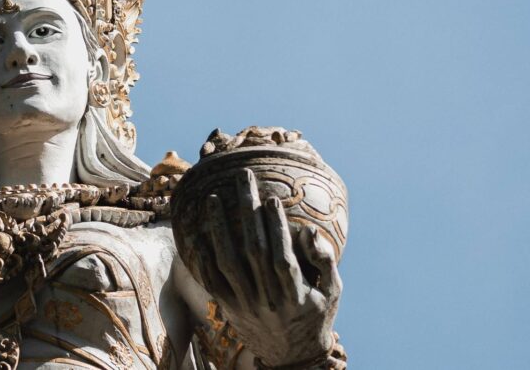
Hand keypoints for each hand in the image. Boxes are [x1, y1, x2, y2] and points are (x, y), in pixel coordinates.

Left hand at [196, 169, 341, 366]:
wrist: (292, 356)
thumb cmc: (316, 314)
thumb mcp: (332, 291)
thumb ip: (324, 260)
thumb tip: (309, 231)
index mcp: (296, 295)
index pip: (282, 256)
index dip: (276, 229)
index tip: (271, 198)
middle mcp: (268, 299)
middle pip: (253, 249)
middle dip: (247, 210)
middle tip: (242, 178)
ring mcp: (246, 304)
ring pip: (227, 261)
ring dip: (219, 227)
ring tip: (212, 197)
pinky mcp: (229, 308)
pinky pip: (211, 280)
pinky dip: (203, 256)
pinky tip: (198, 232)